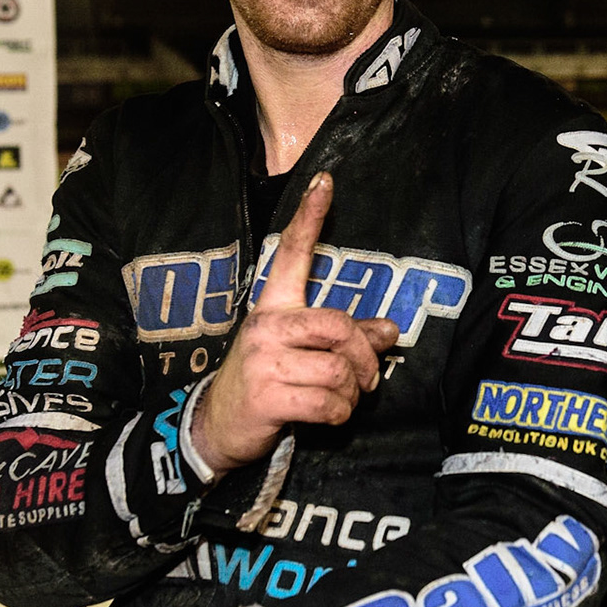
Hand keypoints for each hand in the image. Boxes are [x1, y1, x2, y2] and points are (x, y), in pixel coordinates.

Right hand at [192, 173, 398, 474]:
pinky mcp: (267, 397)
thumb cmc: (268, 381)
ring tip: (339, 400)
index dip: (309, 218)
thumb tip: (389, 329)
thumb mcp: (300, 351)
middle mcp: (267, 326)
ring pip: (339, 371)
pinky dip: (339, 415)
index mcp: (273, 306)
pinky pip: (328, 403)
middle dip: (365, 358)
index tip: (325, 180)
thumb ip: (344, 337)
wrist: (218, 425)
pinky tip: (327, 416)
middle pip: (339, 325)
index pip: (292, 254)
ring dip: (351, 394)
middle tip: (368, 378)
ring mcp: (264, 361)